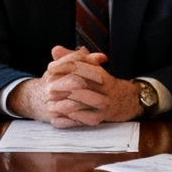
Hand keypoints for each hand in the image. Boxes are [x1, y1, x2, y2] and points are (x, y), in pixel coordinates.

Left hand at [20, 49, 141, 126]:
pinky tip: (55, 119)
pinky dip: (66, 121)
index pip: (78, 66)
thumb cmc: (101, 82)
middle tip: (48, 86)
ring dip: (61, 104)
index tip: (50, 68)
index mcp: (99, 73)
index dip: (62, 65)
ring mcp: (101, 104)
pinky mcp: (99, 118)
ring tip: (49, 104)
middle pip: (77, 83)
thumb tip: (55, 50)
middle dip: (60, 84)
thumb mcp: (90, 66)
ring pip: (79, 103)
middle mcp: (101, 88)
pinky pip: (81, 121)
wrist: (123, 100)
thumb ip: (72, 57)